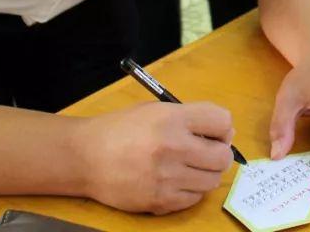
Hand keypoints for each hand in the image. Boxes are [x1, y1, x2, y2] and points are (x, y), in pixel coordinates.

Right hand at [78, 101, 234, 213]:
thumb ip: (189, 117)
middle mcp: (173, 147)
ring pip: (212, 181)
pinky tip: (177, 181)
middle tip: (207, 152)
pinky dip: (191, 190)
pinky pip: (194, 198)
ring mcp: (167, 177)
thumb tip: (225, 131)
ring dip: (206, 173)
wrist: (84, 157)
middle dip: (220, 153)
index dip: (223, 127)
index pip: (222, 121)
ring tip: (190, 167)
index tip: (215, 132)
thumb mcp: (154, 109)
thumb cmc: (120, 129)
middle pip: (223, 156)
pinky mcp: (159, 201)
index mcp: (172, 118)